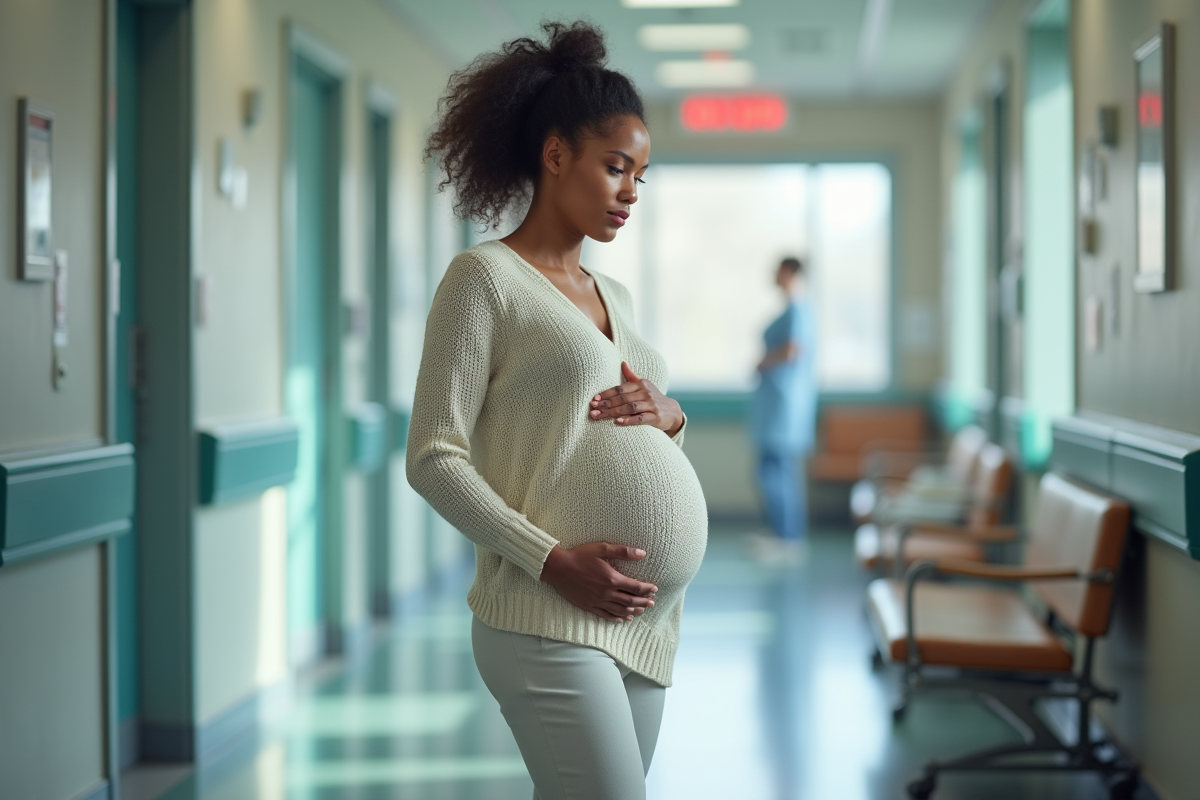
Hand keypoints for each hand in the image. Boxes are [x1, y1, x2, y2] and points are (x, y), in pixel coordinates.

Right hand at [539, 542, 657, 621]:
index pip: (635, 587)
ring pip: (619, 610)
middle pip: (630, 601)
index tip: (654, 589)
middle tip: (651, 603)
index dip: (647, 589)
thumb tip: (642, 553)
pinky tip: (622, 619)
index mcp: (611, 578)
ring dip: (632, 611)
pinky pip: (605, 615)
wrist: (557, 568)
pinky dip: (616, 618)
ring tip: (641, 612)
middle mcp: (606, 592)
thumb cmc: (579, 555)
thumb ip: (623, 551)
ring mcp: (597, 601)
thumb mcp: (602, 548)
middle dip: (643, 602)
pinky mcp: (588, 606)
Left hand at [589, 362, 683, 435]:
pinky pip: (641, 418)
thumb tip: (622, 362)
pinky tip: (618, 422)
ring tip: (600, 416)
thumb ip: (631, 376)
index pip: (620, 388)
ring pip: (630, 408)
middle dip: (606, 404)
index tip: (594, 399)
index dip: (606, 394)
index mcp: (641, 384)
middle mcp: (646, 393)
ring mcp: (651, 405)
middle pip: (623, 398)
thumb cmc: (653, 397)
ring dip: (613, 412)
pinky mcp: (656, 417)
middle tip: (593, 409)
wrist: (672, 411)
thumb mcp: (644, 385)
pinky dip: (629, 420)